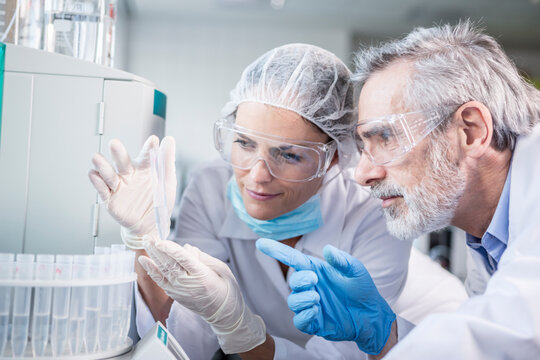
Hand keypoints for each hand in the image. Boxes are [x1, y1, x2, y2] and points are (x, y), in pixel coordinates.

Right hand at [88, 136, 176, 248]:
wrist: (150, 226)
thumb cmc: (158, 202)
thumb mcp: (167, 182)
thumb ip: (167, 161)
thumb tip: (170, 140)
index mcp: (144, 169)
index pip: (146, 156)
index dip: (149, 148)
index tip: (153, 140)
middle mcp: (129, 174)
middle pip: (122, 162)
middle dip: (117, 153)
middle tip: (114, 144)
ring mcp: (118, 186)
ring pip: (108, 173)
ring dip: (102, 166)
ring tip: (97, 158)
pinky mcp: (110, 198)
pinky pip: (102, 189)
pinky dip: (97, 182)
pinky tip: (94, 175)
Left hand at [139, 236, 265, 353]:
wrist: (223, 313)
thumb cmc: (226, 289)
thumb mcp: (223, 270)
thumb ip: (204, 257)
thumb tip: (185, 247)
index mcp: (203, 276)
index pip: (183, 259)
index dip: (171, 249)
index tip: (161, 240)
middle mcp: (188, 284)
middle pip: (169, 263)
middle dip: (157, 249)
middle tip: (147, 236)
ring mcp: (179, 290)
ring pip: (163, 270)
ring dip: (152, 255)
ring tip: (145, 242)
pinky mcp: (175, 294)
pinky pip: (160, 280)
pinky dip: (151, 269)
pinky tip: (144, 260)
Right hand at [256, 238, 394, 354]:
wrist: (371, 316)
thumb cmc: (362, 289)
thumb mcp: (356, 270)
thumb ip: (341, 260)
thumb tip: (327, 249)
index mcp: (317, 270)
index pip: (293, 259)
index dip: (276, 251)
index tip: (261, 243)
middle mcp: (311, 287)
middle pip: (293, 281)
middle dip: (299, 279)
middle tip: (314, 280)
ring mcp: (311, 305)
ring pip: (293, 301)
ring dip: (301, 298)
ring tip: (317, 298)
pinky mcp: (314, 322)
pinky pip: (300, 321)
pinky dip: (304, 315)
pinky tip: (316, 311)